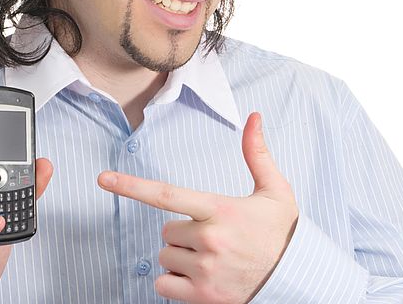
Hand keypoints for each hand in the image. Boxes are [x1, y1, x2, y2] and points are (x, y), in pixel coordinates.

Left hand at [97, 112, 297, 303]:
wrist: (298, 281)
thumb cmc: (282, 234)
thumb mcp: (276, 191)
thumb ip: (257, 154)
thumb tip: (255, 117)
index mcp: (220, 210)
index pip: (166, 194)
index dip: (131, 185)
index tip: (104, 179)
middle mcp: (209, 240)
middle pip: (167, 230)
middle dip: (183, 232)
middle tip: (214, 237)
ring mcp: (205, 271)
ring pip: (165, 257)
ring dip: (181, 258)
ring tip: (213, 259)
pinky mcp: (202, 298)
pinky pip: (163, 286)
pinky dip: (175, 284)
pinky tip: (202, 279)